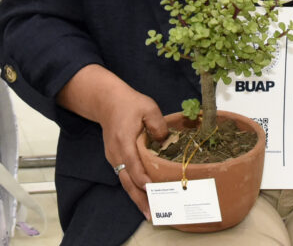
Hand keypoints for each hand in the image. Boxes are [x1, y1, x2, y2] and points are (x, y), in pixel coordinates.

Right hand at [98, 85, 168, 219]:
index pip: (132, 163)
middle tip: (151, 213)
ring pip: (124, 181)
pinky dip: (132, 188)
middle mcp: (116, 152)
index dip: (141, 177)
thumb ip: (158, 124)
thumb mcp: (148, 107)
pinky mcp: (114, 158)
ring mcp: (113, 157)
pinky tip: (142, 196)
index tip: (151, 189)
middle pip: (126, 180)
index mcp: (124, 140)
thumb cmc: (129, 103)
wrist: (107, 102)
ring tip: (149, 211)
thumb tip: (164, 141)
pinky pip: (123, 176)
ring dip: (136, 197)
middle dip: (139, 198)